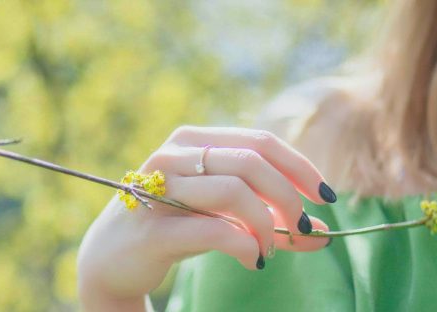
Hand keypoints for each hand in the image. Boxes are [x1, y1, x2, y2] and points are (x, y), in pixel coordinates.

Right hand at [77, 126, 334, 310]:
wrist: (109, 260)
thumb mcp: (220, 213)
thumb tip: (324, 233)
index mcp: (192, 140)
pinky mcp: (153, 229)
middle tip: (304, 229)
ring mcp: (159, 189)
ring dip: (268, 226)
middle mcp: (173, 155)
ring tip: (270, 250)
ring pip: (236, 192)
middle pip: (253, 163)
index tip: (327, 197)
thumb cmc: (172, 228)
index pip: (260, 141)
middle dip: (290, 198)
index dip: (300, 167)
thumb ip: (266, 215)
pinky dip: (246, 247)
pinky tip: (254, 261)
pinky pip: (215, 231)